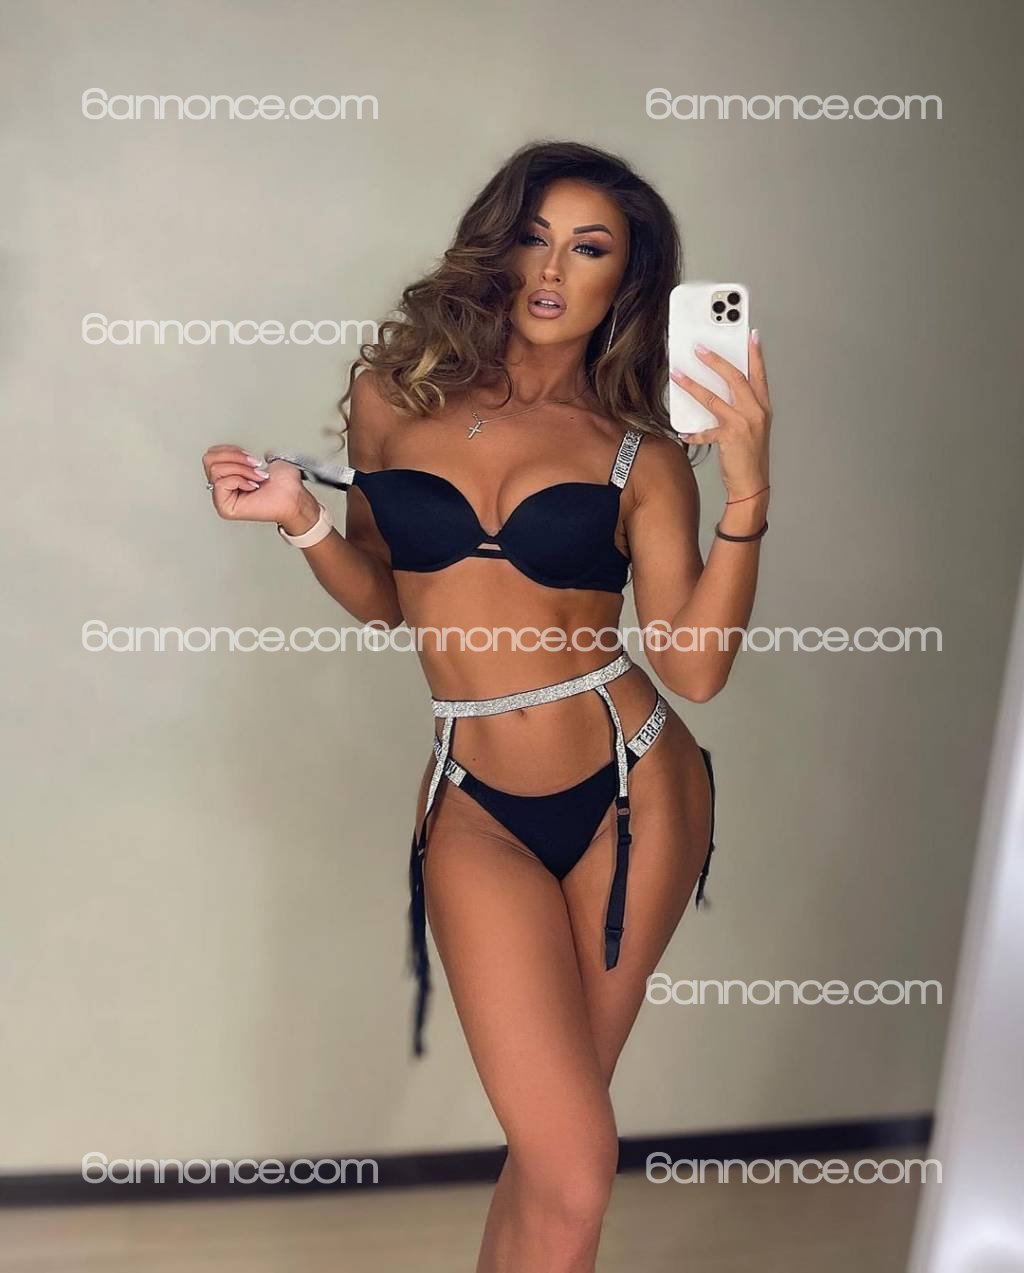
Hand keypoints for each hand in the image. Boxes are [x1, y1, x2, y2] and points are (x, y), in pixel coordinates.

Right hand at [202, 445, 318, 529]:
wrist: (294, 497)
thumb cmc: (284, 483)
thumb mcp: (257, 459)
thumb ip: (238, 454)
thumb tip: (231, 451)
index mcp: (227, 475)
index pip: (211, 454)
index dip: (230, 450)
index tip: (250, 457)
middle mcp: (222, 486)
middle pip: (209, 460)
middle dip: (235, 458)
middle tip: (254, 465)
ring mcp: (222, 497)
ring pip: (215, 470)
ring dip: (241, 469)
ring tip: (256, 477)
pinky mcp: (225, 507)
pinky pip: (221, 484)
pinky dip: (240, 480)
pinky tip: (253, 486)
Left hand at [670, 331, 771, 499]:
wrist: (753, 483)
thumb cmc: (751, 455)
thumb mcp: (754, 426)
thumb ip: (742, 407)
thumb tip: (721, 391)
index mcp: (763, 407)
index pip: (759, 374)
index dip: (755, 354)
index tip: (751, 335)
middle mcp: (755, 412)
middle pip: (735, 378)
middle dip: (716, 361)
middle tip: (700, 348)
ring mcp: (743, 424)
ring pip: (714, 398)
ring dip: (693, 385)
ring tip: (677, 374)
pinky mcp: (729, 438)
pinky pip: (705, 431)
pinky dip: (693, 432)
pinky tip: (682, 431)